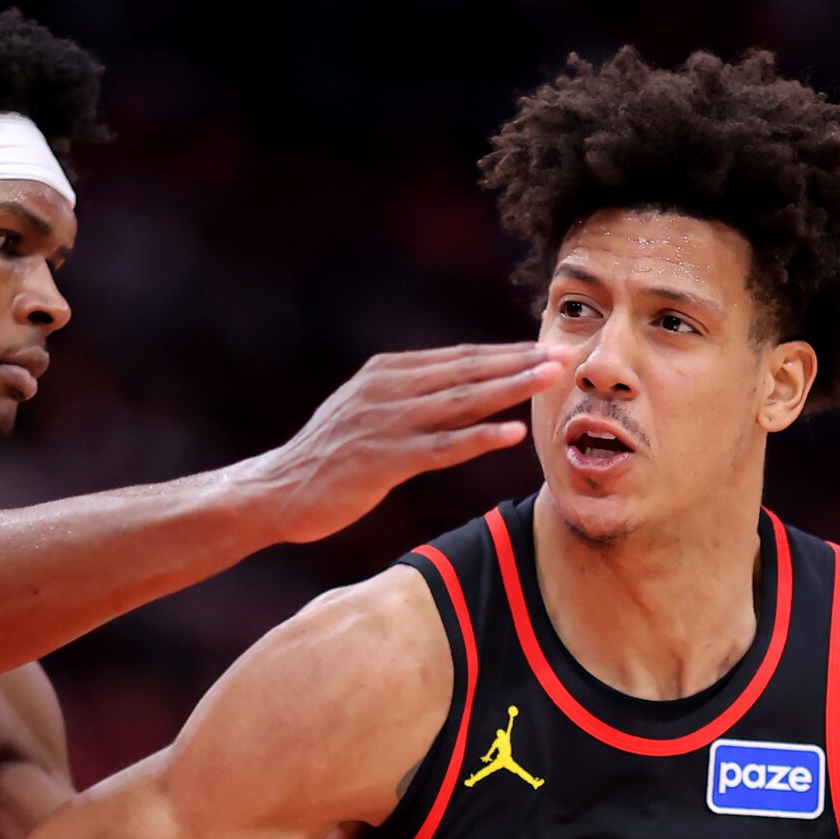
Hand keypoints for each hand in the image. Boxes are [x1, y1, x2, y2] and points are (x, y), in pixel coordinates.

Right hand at [241, 344, 568, 543]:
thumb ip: (403, 396)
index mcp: (386, 373)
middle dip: (519, 361)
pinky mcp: (383, 461)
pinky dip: (480, 438)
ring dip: (511, 388)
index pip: (458, 358)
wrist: (274, 491)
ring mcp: (386, 424)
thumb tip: (448, 388)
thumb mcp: (362, 411)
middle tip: (565, 354)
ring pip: (461, 402)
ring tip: (551, 379)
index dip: (505, 352)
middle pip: (467, 371)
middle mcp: (389, 389)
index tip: (546, 347)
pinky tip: (513, 432)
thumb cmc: (322, 459)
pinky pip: (442, 448)